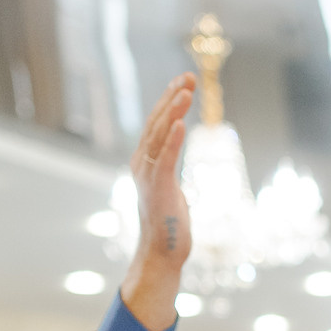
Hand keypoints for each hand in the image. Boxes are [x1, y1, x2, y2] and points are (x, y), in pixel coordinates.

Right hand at [121, 75, 195, 330]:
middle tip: (188, 76)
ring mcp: (148, 175)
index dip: (169, 101)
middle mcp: (142, 164)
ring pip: (160, 135)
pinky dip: (172, 140)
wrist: (162, 253)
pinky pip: (166, 159)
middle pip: (157, 122)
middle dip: (173, 98)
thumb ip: (168, 168)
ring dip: (173, 111)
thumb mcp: (170, 188)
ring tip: (185, 90)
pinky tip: (180, 123)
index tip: (183, 82)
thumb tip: (173, 155)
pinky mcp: (159, 188)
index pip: (157, 124)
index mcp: (145, 162)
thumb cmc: (169, 224)